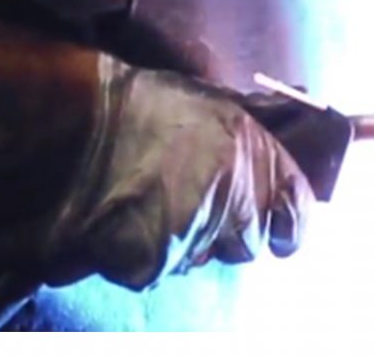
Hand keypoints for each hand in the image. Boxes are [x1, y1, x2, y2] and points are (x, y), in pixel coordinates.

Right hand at [45, 60, 313, 290]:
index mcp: (253, 152)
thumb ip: (252, 135)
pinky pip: (158, 270)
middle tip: (194, 203)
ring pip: (201, 258)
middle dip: (227, 230)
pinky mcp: (153, 263)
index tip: (279, 227)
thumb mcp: (212, 104)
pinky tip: (124, 221)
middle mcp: (232, 196)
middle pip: (248, 242)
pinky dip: (142, 254)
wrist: (76, 127)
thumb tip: (286, 137)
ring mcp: (193, 234)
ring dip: (184, 241)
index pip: (297, 206)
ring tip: (151, 204)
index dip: (288, 220)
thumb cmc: (139, 106)